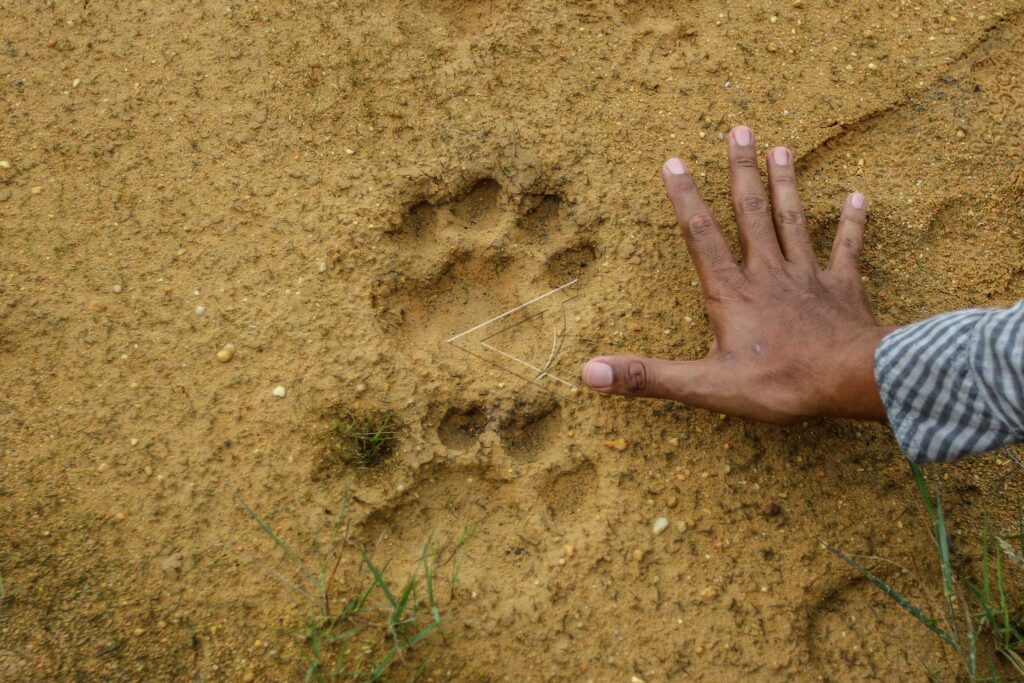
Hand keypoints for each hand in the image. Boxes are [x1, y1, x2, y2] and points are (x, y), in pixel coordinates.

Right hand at [582, 125, 892, 422]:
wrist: (852, 382)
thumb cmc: (780, 383)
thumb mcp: (705, 386)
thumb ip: (649, 376)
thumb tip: (590, 373)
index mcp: (732, 293)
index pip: (701, 237)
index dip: (685, 199)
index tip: (673, 161)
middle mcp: (768, 274)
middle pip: (752, 214)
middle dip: (742, 172)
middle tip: (739, 130)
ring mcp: (809, 278)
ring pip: (793, 222)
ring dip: (786, 185)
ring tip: (782, 148)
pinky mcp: (844, 290)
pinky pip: (847, 250)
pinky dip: (852, 223)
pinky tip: (858, 196)